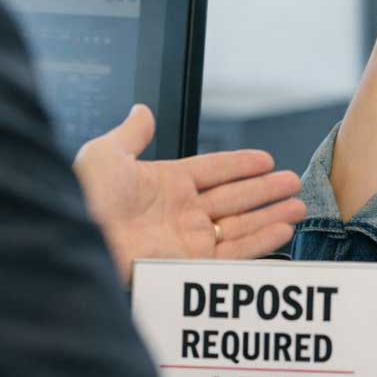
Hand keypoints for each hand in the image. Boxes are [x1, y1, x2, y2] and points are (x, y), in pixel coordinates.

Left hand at [73, 105, 306, 283]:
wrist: (79, 238)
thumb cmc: (84, 197)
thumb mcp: (106, 154)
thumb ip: (131, 133)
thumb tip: (141, 111)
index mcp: (163, 184)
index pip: (213, 170)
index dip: (239, 165)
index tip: (265, 160)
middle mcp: (179, 212)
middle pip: (234, 197)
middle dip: (265, 190)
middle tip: (293, 181)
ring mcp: (187, 239)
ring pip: (240, 224)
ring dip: (270, 214)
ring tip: (298, 205)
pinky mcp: (191, 266)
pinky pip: (235, 253)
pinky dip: (261, 241)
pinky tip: (282, 229)